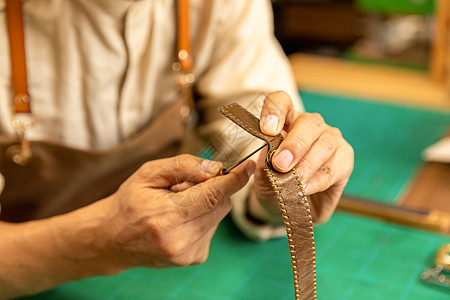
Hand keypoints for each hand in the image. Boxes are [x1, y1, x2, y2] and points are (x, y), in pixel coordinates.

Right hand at [100, 154, 254, 269]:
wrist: (111, 239)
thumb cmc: (128, 203)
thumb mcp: (148, 174)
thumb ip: (183, 167)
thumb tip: (216, 169)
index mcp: (166, 218)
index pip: (212, 196)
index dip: (235, 179)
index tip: (249, 166)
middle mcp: (180, 241)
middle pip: (220, 205)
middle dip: (213, 189)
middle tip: (186, 186)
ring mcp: (188, 254)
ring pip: (218, 216)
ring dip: (206, 204)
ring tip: (177, 205)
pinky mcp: (194, 259)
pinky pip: (212, 228)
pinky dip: (203, 218)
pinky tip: (180, 219)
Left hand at [251, 91, 353, 224]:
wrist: (291, 209)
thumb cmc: (274, 185)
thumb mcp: (262, 177)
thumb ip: (265, 164)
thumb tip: (271, 155)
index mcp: (287, 121)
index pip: (282, 102)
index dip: (275, 110)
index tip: (267, 130)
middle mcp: (311, 126)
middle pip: (309, 123)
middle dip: (294, 144)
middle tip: (280, 164)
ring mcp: (331, 140)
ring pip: (325, 145)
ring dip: (307, 165)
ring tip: (294, 182)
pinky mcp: (345, 160)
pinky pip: (333, 168)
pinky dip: (317, 181)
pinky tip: (305, 189)